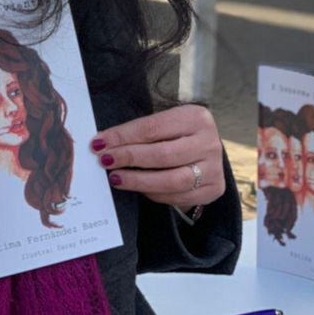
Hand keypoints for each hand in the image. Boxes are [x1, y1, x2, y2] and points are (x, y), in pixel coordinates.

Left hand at [91, 105, 225, 211]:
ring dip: (138, 181)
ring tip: (116, 178)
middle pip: (163, 154)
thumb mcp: (165, 124)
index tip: (99, 143)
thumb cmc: (178, 134)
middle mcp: (209, 142)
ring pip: (172, 180)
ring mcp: (214, 168)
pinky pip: (177, 197)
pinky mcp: (214, 189)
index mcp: (196, 117)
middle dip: (129, 158)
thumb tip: (103, 144)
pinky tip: (138, 188)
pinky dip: (153, 193)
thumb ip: (140, 132)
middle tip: (105, 161)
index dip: (123, 137)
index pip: (152, 128)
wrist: (206, 149)